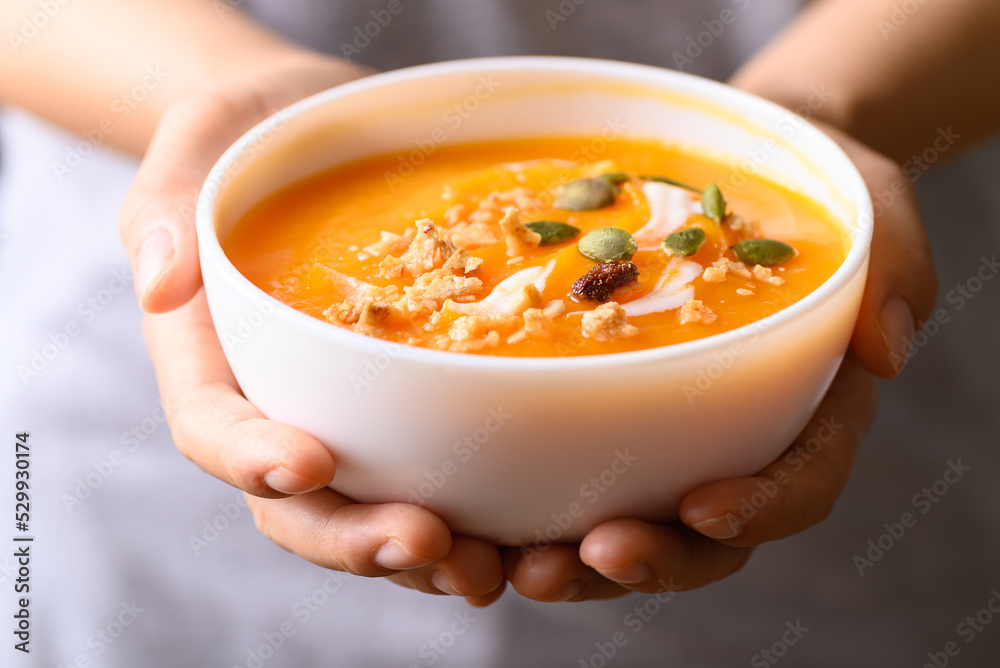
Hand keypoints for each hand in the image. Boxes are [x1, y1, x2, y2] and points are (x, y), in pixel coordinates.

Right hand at [122, 55, 504, 604]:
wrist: (322, 134)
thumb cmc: (255, 135)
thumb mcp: (201, 138)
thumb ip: (166, 203)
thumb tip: (162, 281)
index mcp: (214, 355)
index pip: (214, 425)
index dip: (251, 457)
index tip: (308, 463)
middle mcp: (281, 401)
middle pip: (299, 503)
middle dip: (355, 537)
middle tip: (426, 542)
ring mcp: (348, 411)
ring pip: (370, 511)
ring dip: (423, 555)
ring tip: (486, 564)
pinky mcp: (412, 402)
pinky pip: (436, 472)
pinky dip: (476, 512)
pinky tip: (526, 529)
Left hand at [501, 126, 937, 601]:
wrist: (737, 164)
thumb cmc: (812, 187)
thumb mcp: (872, 206)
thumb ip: (894, 265)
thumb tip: (886, 347)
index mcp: (810, 410)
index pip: (798, 483)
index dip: (758, 509)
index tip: (702, 509)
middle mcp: (737, 440)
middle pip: (704, 536)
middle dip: (650, 560)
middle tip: (587, 557)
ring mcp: (670, 434)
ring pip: (632, 526)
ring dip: (575, 560)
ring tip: (517, 565)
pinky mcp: (607, 412)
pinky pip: (571, 474)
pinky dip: (530, 503)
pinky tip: (476, 512)